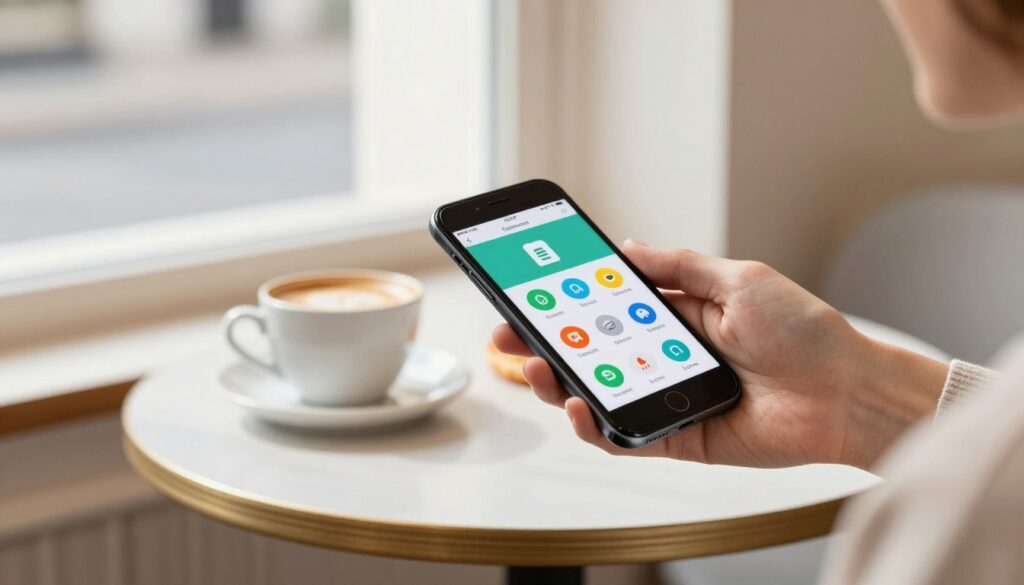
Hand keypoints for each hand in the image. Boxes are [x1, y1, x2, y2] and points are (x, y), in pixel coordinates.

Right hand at [493, 240, 948, 468]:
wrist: (847, 391)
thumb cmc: (804, 330)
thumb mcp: (738, 278)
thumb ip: (678, 267)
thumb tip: (625, 247)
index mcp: (678, 315)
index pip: (606, 307)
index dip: (564, 301)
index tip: (525, 292)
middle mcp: (666, 356)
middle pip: (590, 351)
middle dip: (543, 342)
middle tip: (508, 335)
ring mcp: (668, 397)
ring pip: (597, 393)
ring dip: (558, 382)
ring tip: (537, 368)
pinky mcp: (678, 436)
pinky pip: (624, 434)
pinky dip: (593, 426)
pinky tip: (577, 407)